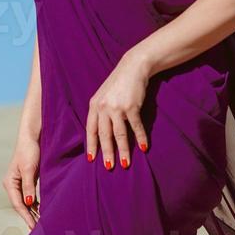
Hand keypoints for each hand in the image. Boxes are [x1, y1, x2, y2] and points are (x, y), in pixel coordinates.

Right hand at [2, 134, 40, 229]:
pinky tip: (42, 211)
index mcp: (10, 183)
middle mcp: (13, 184)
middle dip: (29, 217)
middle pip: (21, 205)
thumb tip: (28, 203)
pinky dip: (36, 204)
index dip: (26, 216)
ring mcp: (21, 183)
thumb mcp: (29, 169)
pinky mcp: (28, 180)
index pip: (18, 204)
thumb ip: (29, 186)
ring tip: (42, 224)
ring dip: (33, 212)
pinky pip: (31, 196)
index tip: (34, 227)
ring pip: (26, 202)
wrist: (33, 136)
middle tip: (38, 230)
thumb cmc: (29, 150)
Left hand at [86, 50, 150, 169]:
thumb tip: (100, 132)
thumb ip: (100, 111)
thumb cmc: (119, 83)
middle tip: (109, 166)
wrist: (133, 67)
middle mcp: (103, 107)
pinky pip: (136, 126)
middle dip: (107, 152)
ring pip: (119, 134)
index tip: (92, 159)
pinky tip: (143, 147)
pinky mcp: (132, 106)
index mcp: (94, 105)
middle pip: (104, 135)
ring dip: (123, 150)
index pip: (91, 129)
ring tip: (125, 163)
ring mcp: (117, 107)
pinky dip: (140, 138)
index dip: (91, 145)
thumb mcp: (104, 95)